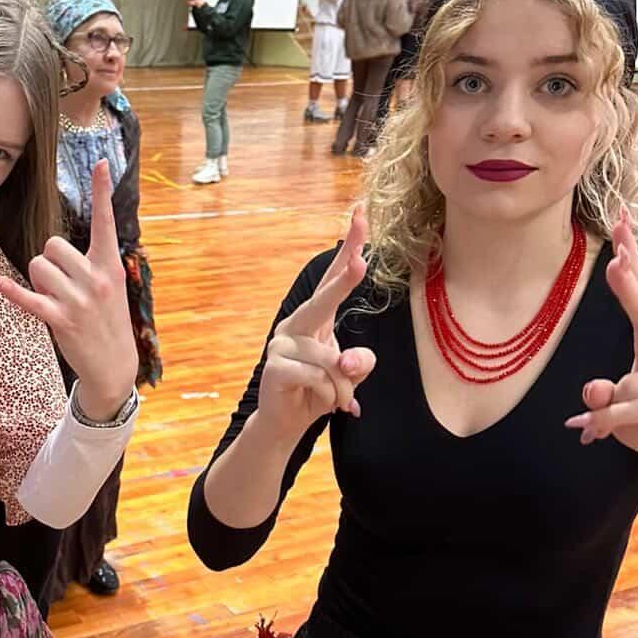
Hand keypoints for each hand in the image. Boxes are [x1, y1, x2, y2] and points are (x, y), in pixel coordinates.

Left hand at [0, 160, 137, 419]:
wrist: (114, 366)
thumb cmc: (106, 321)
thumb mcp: (110, 287)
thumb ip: (92, 263)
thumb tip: (59, 246)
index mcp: (109, 266)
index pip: (106, 221)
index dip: (103, 191)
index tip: (103, 162)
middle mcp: (96, 279)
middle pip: (53, 244)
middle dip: (48, 260)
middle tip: (58, 283)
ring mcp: (79, 300)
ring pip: (38, 266)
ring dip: (37, 280)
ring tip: (52, 297)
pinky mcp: (61, 320)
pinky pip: (30, 298)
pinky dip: (13, 291)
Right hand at [256, 209, 376, 444]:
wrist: (286, 422)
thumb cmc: (320, 390)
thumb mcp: (350, 375)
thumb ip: (358, 363)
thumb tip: (347, 362)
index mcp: (316, 317)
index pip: (333, 277)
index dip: (349, 247)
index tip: (361, 215)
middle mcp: (296, 324)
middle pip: (323, 299)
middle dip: (344, 281)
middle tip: (362, 261)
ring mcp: (282, 343)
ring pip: (331, 361)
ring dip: (342, 388)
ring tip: (336, 401)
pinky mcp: (275, 367)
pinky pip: (318, 378)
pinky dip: (328, 397)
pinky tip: (317, 403)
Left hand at [565, 212, 637, 471]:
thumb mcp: (620, 416)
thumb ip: (604, 400)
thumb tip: (594, 390)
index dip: (631, 268)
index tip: (618, 231)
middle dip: (631, 286)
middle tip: (615, 251)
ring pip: (635, 382)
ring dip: (614, 409)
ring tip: (595, 427)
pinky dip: (615, 421)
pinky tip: (594, 431)